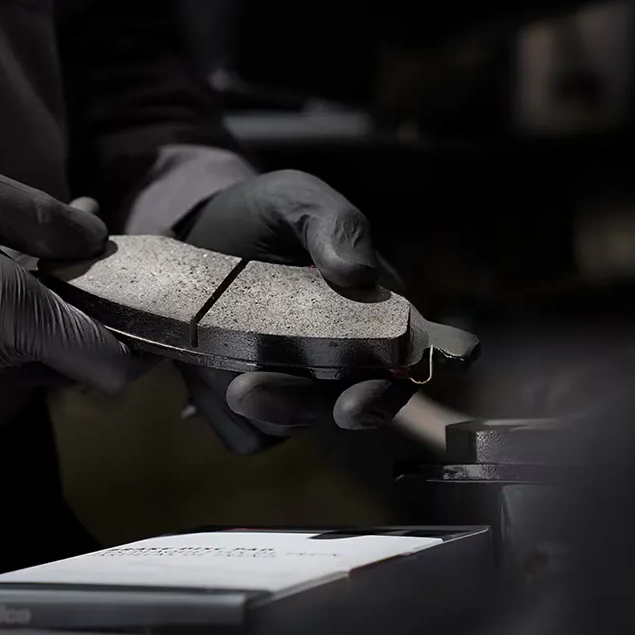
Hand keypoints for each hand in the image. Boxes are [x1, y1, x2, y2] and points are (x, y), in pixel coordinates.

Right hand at [0, 146, 136, 391]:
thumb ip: (38, 218)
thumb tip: (98, 238)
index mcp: (6, 320)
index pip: (105, 368)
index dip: (140, 340)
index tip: (144, 295)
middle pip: (69, 347)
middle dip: (89, 292)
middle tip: (85, 221)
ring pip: (26, 338)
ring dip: (44, 288)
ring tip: (43, 220)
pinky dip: (3, 298)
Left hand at [178, 169, 416, 452]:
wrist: (189, 240)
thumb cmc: (260, 217)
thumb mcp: (294, 198)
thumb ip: (334, 223)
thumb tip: (358, 273)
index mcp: (378, 313)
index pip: (430, 345)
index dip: (445, 357)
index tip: (441, 362)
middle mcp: (349, 361)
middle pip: (372, 401)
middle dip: (358, 407)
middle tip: (340, 404)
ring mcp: (301, 390)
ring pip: (305, 422)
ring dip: (279, 408)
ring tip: (238, 385)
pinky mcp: (252, 411)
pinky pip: (251, 435)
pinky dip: (233, 417)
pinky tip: (211, 382)